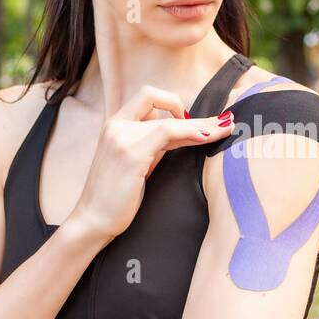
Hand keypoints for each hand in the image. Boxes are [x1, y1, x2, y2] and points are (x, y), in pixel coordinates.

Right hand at [70, 84, 232, 240]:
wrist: (92, 220)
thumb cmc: (115, 197)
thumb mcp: (137, 162)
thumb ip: (154, 145)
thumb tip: (184, 134)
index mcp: (115, 124)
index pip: (149, 99)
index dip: (173, 104)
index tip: (193, 122)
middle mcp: (117, 125)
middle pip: (162, 105)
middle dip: (197, 116)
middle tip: (224, 122)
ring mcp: (122, 137)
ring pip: (170, 120)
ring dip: (201, 125)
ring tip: (225, 128)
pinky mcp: (131, 154)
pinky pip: (168, 132)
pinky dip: (191, 132)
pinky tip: (208, 137)